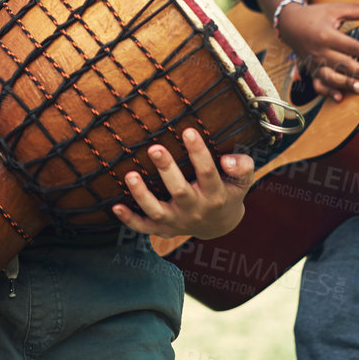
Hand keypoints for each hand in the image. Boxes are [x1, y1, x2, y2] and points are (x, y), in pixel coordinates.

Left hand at [113, 127, 255, 239]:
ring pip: (157, 211)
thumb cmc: (227, 192)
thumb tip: (228, 159)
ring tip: (130, 175)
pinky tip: (116, 206)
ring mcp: (177, 221)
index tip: (188, 131)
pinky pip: (144, 227)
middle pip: (180, 192)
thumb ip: (242, 167)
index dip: (199, 153)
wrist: (219, 225)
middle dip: (167, 170)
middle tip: (154, 148)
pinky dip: (129, 220)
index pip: (208, 173)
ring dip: (142, 195)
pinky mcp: (162, 228)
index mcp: (215, 195)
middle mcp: (195, 210)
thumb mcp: (242, 182)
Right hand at [275, 1, 358, 101]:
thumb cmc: (316, 15)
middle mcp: (320, 51)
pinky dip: (328, 92)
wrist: (290, 23)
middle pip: (342, 64)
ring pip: (330, 77)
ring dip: (345, 84)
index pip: (350, 46)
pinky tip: (340, 98)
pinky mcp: (311, 70)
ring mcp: (315, 62)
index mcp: (327, 35)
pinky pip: (318, 84)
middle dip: (358, 73)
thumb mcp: (336, 9)